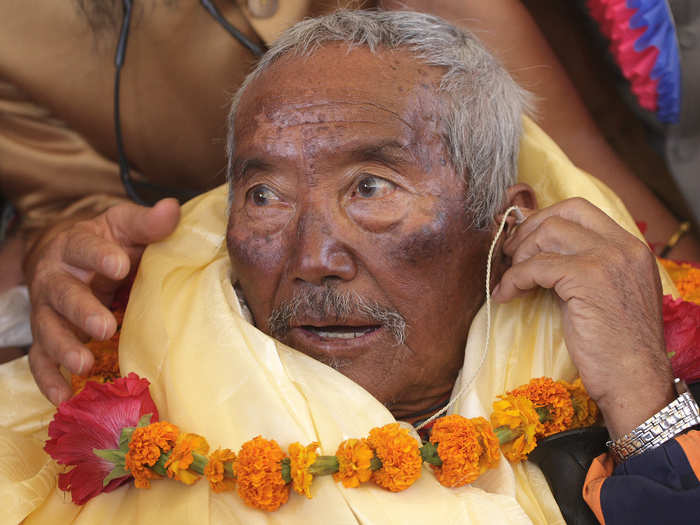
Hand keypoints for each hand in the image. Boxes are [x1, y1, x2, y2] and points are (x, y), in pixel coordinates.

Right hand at [25, 199, 179, 405]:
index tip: (120, 265)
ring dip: (64, 348)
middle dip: (82, 310)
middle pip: (62, 293)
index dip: (100, 255)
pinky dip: (48, 378)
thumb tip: (173, 209)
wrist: (64, 255)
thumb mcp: (122, 226)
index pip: (84, 247)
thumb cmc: (104, 241)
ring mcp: (47, 309)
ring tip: (83, 363)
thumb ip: (146, 223)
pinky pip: (40, 359)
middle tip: (105, 326)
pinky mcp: (45, 335)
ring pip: (47, 328)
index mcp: (73, 245)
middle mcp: (54, 277)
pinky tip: (63, 396)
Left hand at [493, 198, 674, 438]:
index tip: (524, 240)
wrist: (634, 380)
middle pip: (561, 214)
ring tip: (511, 280)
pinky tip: (506, 296)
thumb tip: (537, 247)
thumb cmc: (617, 346)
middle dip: (527, 231)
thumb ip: (582, 266)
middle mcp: (622, 246)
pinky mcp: (587, 278)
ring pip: (546, 234)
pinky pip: (535, 266)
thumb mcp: (606, 294)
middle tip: (510, 256)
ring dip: (519, 256)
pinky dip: (514, 279)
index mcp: (630, 246)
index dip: (543, 218)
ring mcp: (607, 259)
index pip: (579, 209)